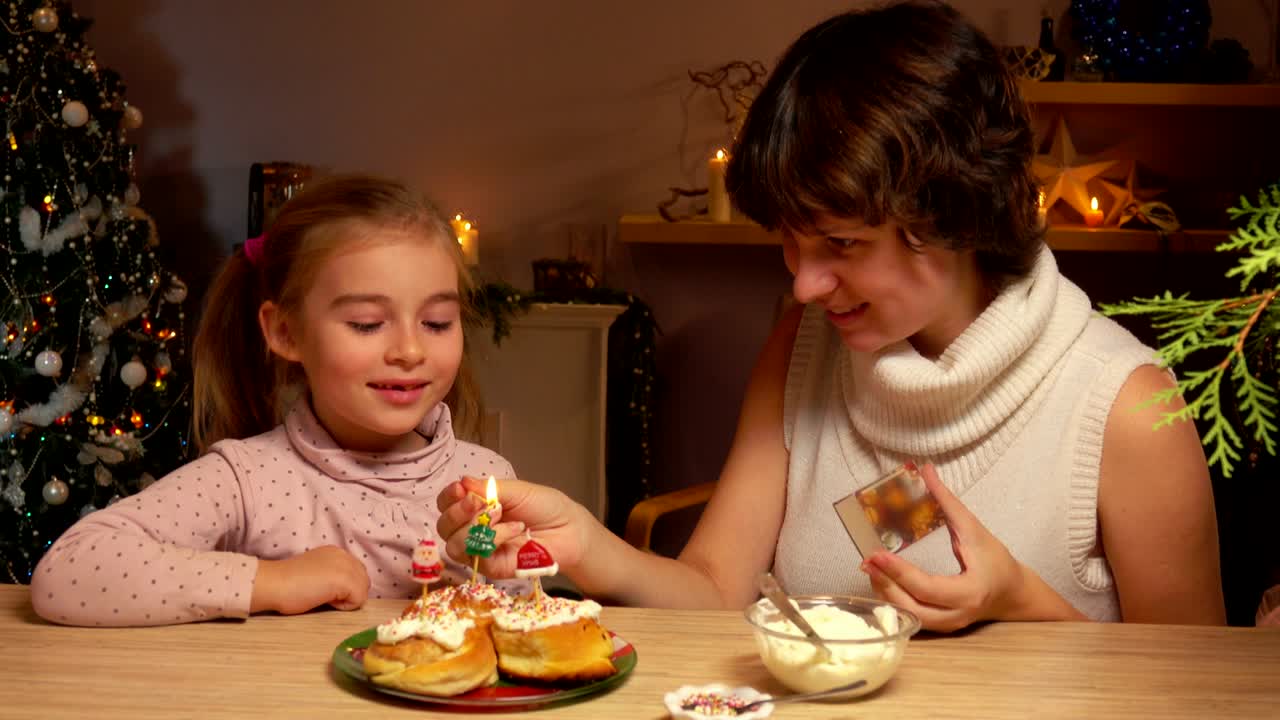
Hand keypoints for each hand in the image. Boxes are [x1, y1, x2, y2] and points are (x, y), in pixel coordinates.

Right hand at [250, 545, 369, 614]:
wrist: (273, 583)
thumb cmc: (287, 584)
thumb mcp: (316, 572)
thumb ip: (332, 575)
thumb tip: (345, 590)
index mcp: (336, 552)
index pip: (356, 573)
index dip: (345, 588)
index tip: (324, 590)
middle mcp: (344, 555)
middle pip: (363, 581)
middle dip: (350, 593)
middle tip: (324, 596)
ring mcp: (346, 566)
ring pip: (363, 590)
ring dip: (347, 599)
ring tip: (324, 597)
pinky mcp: (345, 580)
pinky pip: (358, 600)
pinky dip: (344, 606)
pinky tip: (325, 601)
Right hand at [436, 476, 589, 578]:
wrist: (569, 529)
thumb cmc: (545, 507)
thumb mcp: (517, 491)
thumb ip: (489, 489)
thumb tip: (462, 481)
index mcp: (476, 507)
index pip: (446, 504)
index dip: (448, 497)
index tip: (460, 489)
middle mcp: (473, 529)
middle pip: (444, 526)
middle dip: (457, 512)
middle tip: (477, 502)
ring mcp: (481, 550)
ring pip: (454, 544)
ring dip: (474, 527)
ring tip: (501, 516)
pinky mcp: (492, 567)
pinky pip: (478, 556)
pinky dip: (494, 538)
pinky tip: (513, 530)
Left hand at [860, 464, 1028, 631]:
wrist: (1012, 592)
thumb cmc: (995, 559)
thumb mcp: (973, 528)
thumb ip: (947, 501)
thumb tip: (925, 470)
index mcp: (969, 592)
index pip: (927, 587)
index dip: (899, 572)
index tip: (876, 554)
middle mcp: (957, 614)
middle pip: (912, 607)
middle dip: (885, 584)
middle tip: (866, 560)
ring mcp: (947, 625)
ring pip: (909, 615)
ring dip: (885, 592)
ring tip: (868, 568)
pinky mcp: (939, 626)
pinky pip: (911, 615)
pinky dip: (893, 598)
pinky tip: (880, 580)